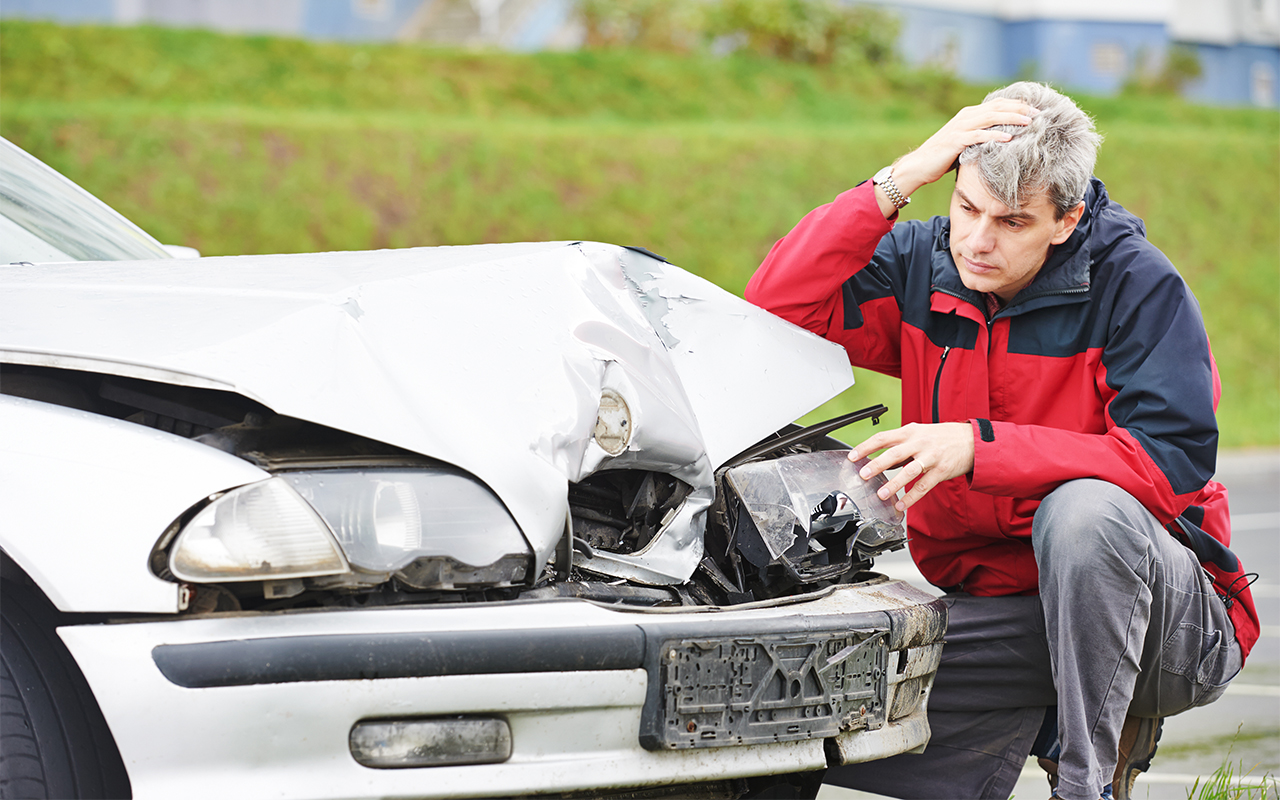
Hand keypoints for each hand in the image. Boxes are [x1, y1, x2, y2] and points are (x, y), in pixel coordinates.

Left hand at [849, 422, 974, 510]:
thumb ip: (899, 445)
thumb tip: (878, 458)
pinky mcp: (941, 471)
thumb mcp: (918, 433)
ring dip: (894, 483)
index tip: (852, 456)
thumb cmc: (941, 437)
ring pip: (909, 471)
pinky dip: (912, 497)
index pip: (883, 437)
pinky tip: (902, 504)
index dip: (866, 446)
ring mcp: (931, 457)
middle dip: (876, 464)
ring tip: (881, 494)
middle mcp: (919, 443)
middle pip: (894, 453)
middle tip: (863, 474)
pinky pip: (924, 485)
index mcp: (910, 432)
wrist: (972, 440)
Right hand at [889, 99, 1037, 198]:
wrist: (920, 165)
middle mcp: (966, 117)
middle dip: (1020, 109)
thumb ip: (981, 137)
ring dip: (1011, 119)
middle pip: (997, 107)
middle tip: (1040, 113)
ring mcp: (960, 127)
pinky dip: (994, 136)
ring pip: (991, 118)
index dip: (1017, 105)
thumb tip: (1004, 141)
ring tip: (1029, 122)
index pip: (998, 104)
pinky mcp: (955, 140)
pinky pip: (979, 136)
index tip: (1036, 109)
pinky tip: (1009, 138)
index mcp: (969, 115)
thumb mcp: (966, 143)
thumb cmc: (943, 157)